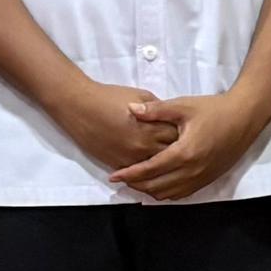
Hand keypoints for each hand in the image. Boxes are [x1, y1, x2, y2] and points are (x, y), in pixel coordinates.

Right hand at [53, 76, 177, 175]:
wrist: (80, 107)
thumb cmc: (109, 97)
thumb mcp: (141, 95)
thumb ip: (159, 109)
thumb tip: (172, 117)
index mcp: (151, 127)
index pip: (178, 138)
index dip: (185, 135)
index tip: (189, 133)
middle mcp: (143, 146)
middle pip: (170, 156)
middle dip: (178, 152)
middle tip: (184, 149)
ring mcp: (130, 158)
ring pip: (156, 170)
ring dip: (163, 165)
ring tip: (171, 161)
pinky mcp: (118, 165)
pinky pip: (138, 174)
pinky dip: (147, 171)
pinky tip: (152, 168)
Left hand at [109, 90, 270, 202]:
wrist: (245, 118)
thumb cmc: (214, 109)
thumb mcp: (183, 106)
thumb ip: (155, 110)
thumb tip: (130, 109)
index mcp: (184, 153)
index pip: (149, 170)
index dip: (129, 174)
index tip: (113, 176)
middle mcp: (192, 171)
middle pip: (156, 187)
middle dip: (136, 185)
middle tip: (122, 178)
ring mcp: (201, 178)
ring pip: (168, 194)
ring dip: (150, 190)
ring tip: (137, 181)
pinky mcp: (208, 179)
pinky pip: (182, 194)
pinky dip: (166, 192)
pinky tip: (158, 183)